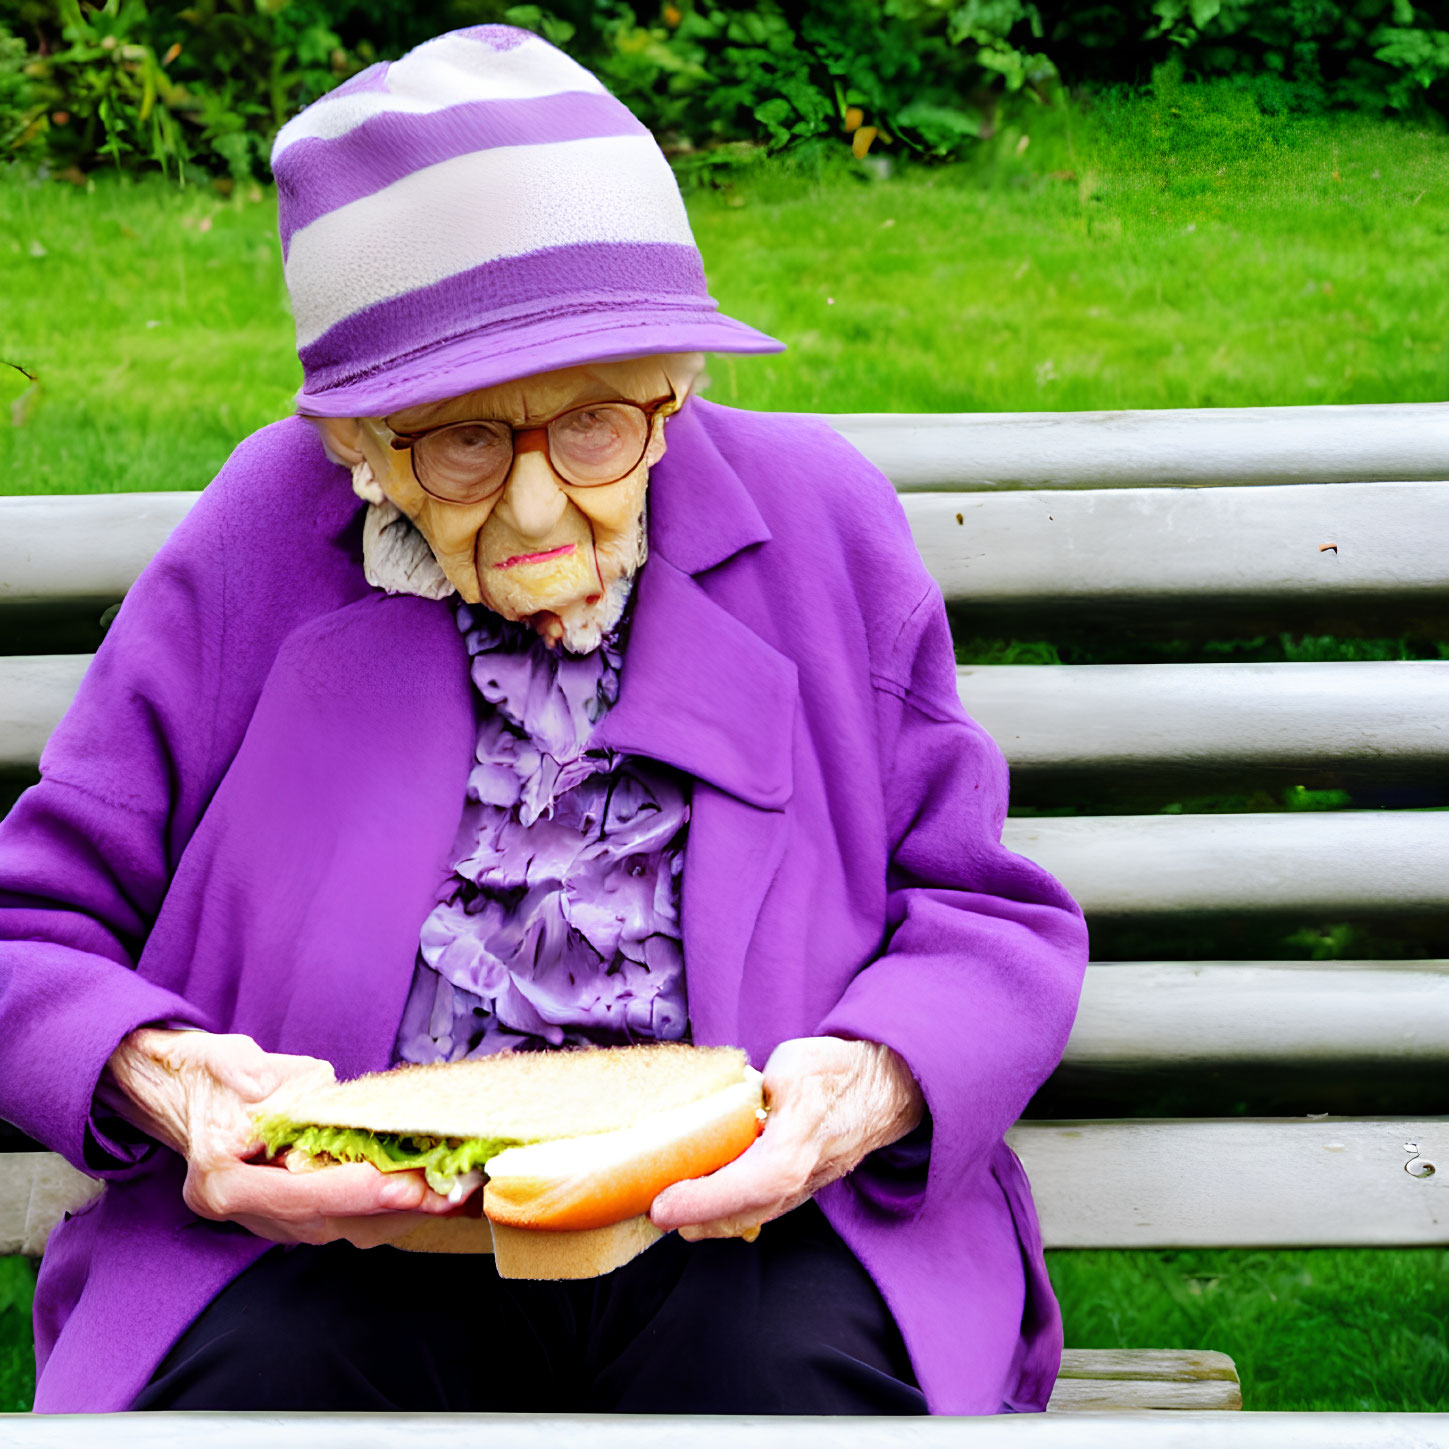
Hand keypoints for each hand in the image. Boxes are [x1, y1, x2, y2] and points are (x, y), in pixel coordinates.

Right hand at [102, 1028, 457, 1246]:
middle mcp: (241, 1210)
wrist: (174, 1093)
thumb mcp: (225, 1058)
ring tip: (446, 1196)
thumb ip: (257, 1073)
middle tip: (445, 1193)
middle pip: (326, 1222)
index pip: (295, 1195)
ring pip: (337, 1229)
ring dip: (393, 1216)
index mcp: (221, 1179)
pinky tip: (420, 1193)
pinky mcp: (284, 1212)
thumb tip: (309, 1089)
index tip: (403, 1183)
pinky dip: (379, 1210)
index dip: (352, 1191)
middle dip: (389, 1209)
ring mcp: (262, 1217)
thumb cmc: (203, 1073)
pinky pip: (338, 1220)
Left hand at [648, 1036, 924, 1241]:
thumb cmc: (836, 1072)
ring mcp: (801, 1190)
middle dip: (691, 1218)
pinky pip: (757, 1212)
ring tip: (667, 1209)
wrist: (883, 1089)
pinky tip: (699, 1205)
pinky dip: (724, 1214)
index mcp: (797, 1146)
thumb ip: (751, 1086)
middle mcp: (800, 1179)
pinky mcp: (799, 1191)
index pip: (748, 1185)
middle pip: (739, 1216)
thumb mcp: (792, 1063)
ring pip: (747, 1220)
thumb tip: (716, 1102)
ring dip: (705, 1220)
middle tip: (649, 1208)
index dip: (702, 1200)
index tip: (661, 1205)